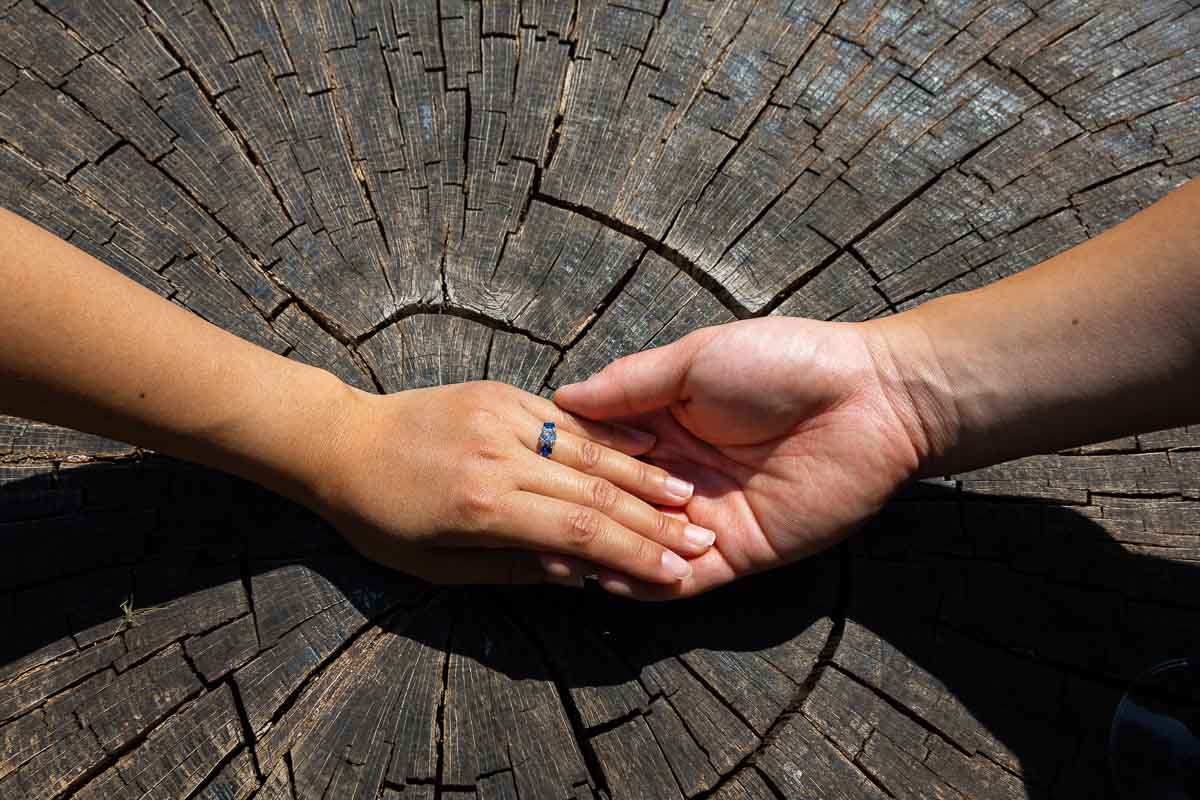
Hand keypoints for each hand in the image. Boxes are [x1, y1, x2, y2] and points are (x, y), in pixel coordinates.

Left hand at [305, 380, 716, 585]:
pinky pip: (566, 418)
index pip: (577, 534)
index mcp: (481, 507)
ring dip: (644, 476)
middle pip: (593, 493)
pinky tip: (648, 447)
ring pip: (588, 450)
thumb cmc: (379, 519)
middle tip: (701, 540)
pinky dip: (609, 437)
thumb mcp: (436, 567)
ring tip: (689, 497)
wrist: (338, 442)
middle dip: (653, 521)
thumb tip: (580, 574)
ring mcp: (501, 416)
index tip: (676, 574)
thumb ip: (512, 568)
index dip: (633, 556)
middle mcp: (498, 456)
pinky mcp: (499, 393)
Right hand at [552, 317, 937, 598]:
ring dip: (606, 553)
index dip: (563, 463)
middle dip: (577, 515)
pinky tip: (612, 576)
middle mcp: (677, 474)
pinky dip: (647, 583)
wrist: (872, 399)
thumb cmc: (785, 363)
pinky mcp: (737, 551)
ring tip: (562, 558)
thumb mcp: (696, 359)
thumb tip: (562, 398)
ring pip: (640, 545)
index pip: (600, 451)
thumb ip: (631, 384)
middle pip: (613, 504)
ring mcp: (705, 517)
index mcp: (664, 423)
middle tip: (528, 525)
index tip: (518, 471)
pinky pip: (682, 579)